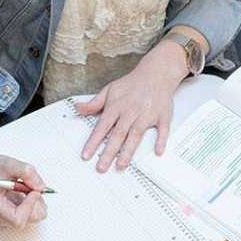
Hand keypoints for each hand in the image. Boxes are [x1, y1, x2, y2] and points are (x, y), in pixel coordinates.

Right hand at [0, 152, 47, 227]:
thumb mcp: (8, 164)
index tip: (34, 191)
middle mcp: (3, 217)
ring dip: (38, 200)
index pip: (17, 219)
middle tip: (32, 185)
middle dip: (36, 201)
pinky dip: (36, 200)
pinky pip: (35, 212)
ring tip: (28, 185)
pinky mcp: (17, 214)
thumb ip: (26, 172)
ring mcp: (11, 217)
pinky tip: (28, 190)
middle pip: (30, 219)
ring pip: (36, 216)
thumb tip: (41, 186)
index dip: (29, 206)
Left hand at [77, 46, 188, 172]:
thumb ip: (94, 103)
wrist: (156, 73)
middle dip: (108, 153)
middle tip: (101, 168)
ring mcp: (147, 114)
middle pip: (118, 135)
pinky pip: (162, 130)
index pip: (102, 127)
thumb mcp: (109, 90)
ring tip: (120, 166)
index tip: (86, 155)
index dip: (93, 142)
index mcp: (116, 106)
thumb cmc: (132, 84)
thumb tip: (78, 108)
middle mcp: (131, 111)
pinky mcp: (162, 116)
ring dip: (128, 151)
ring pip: (136, 135)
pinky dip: (161, 140)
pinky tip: (158, 152)